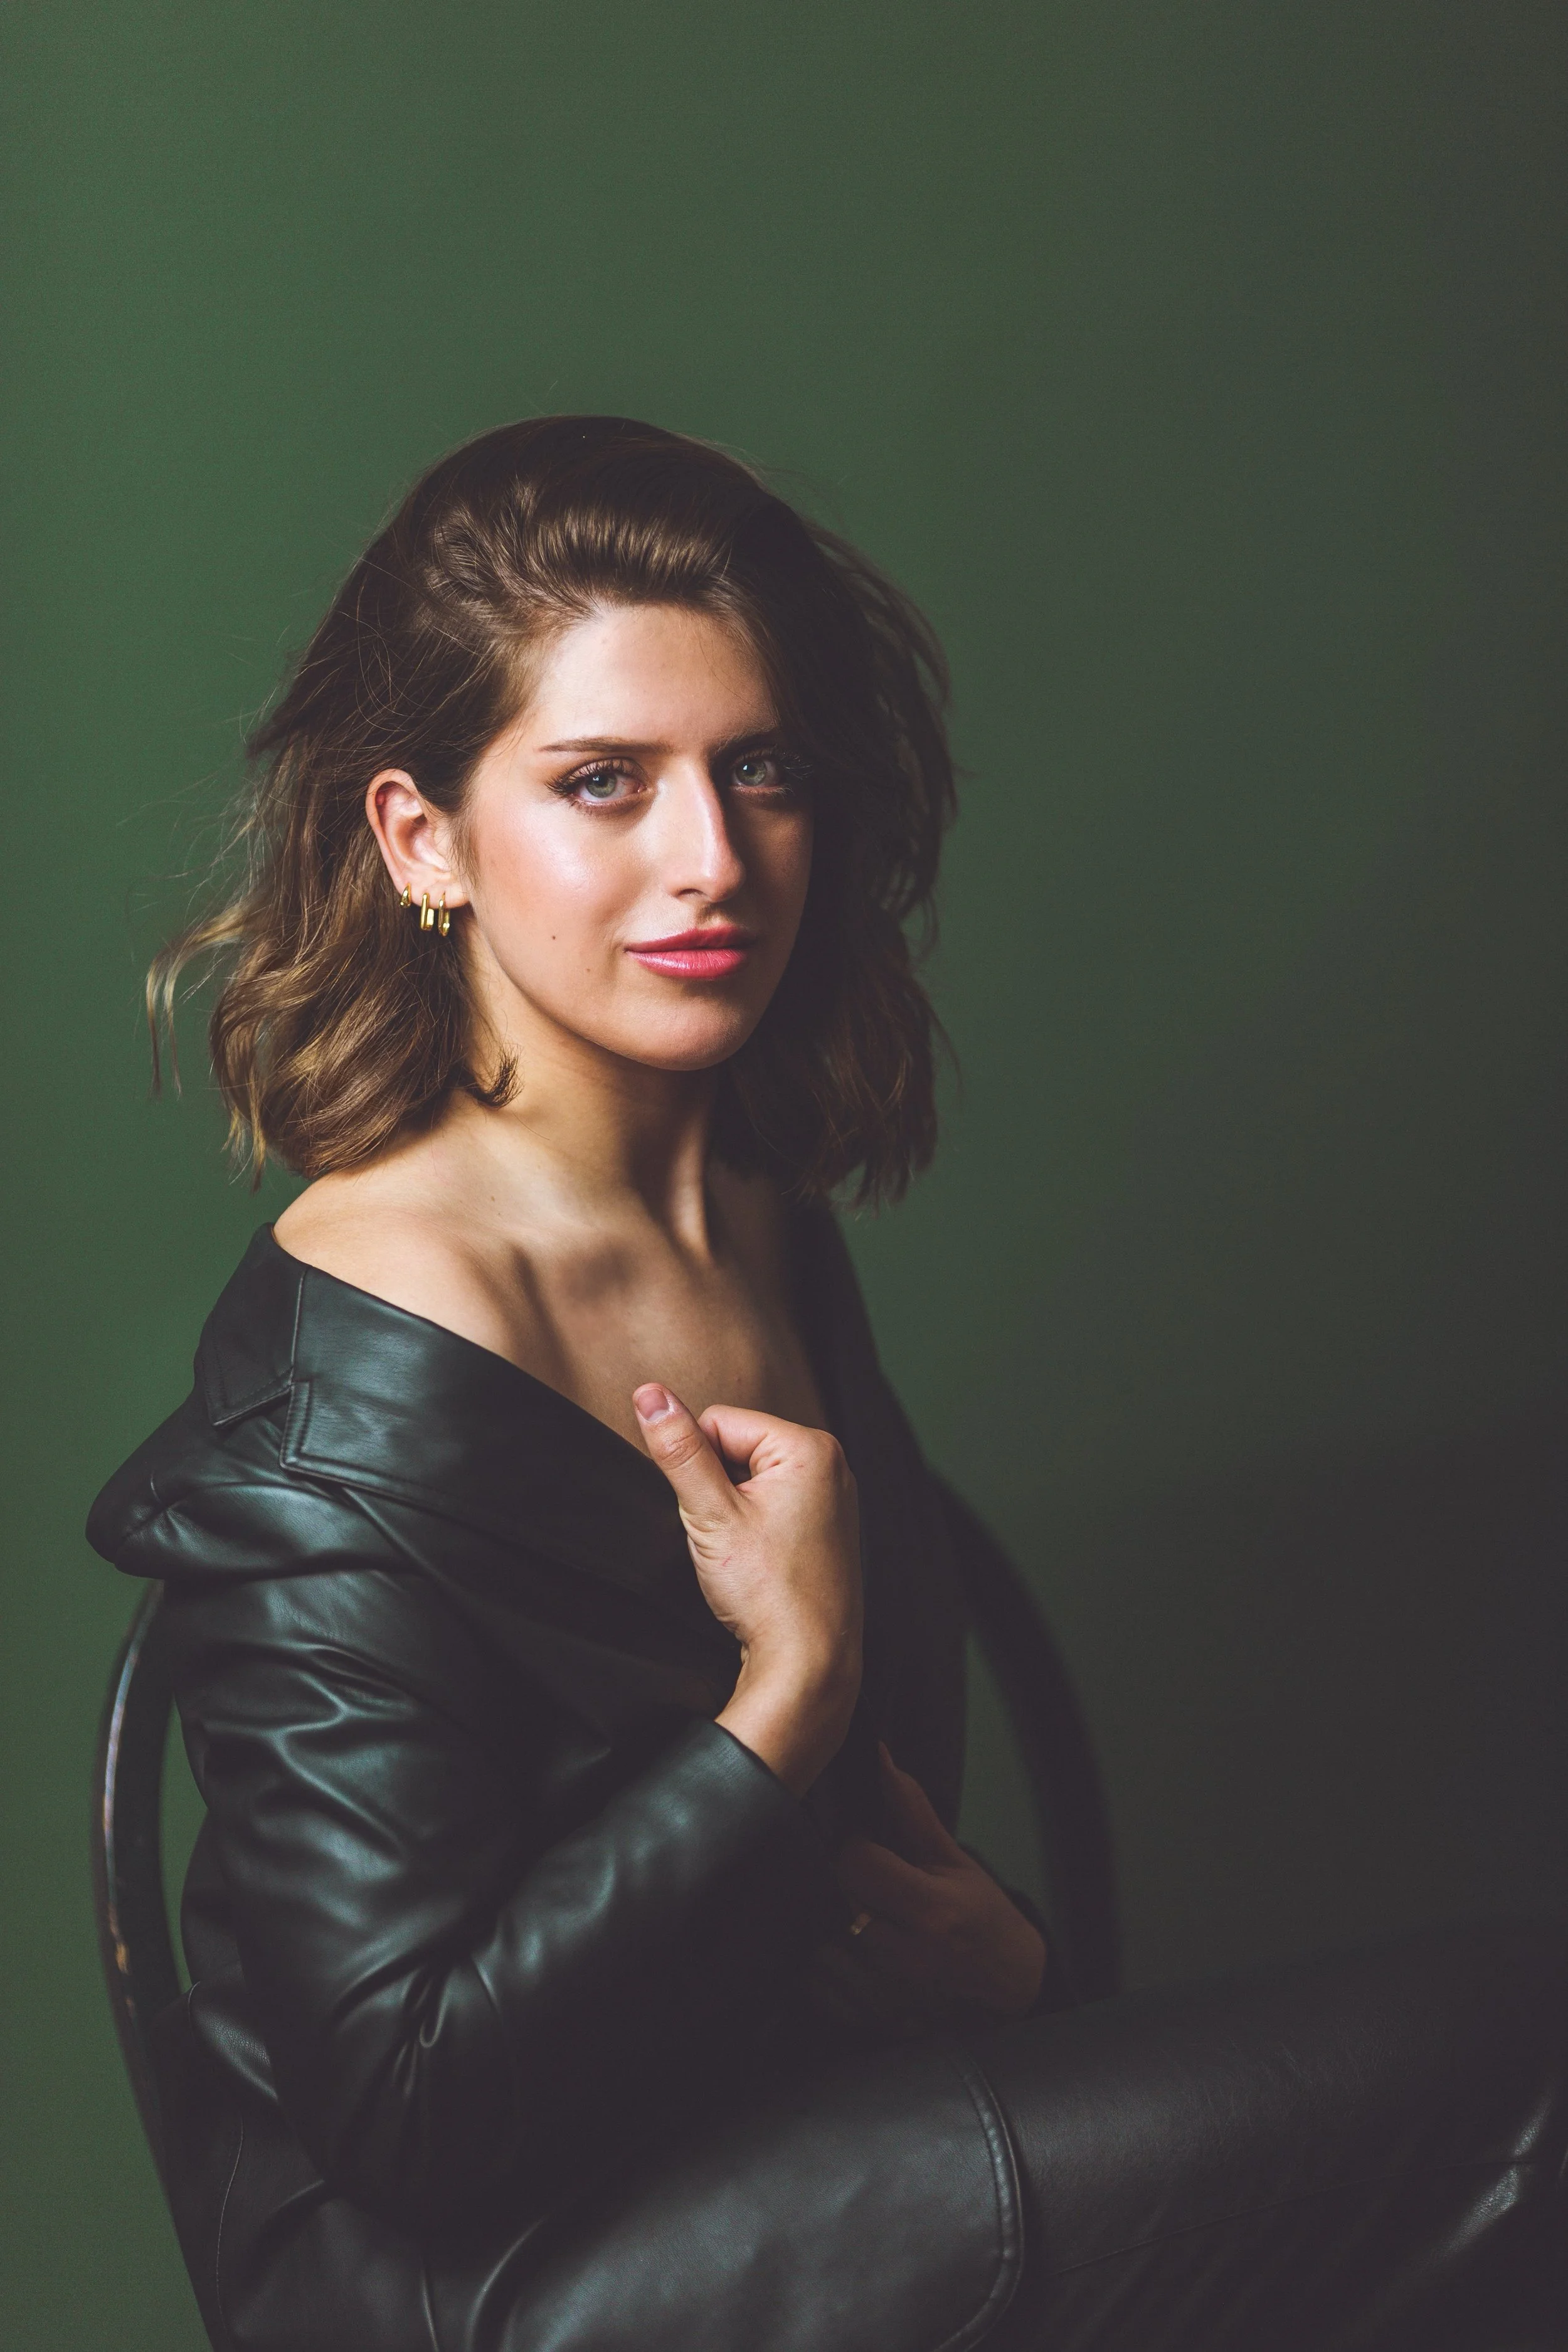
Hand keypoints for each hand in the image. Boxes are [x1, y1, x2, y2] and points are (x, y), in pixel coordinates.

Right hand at [633, 1384, 862, 1793]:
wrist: (808, 1665)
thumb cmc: (765, 1592)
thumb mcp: (710, 1514)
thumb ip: (678, 1449)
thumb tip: (649, 1393)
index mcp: (810, 1447)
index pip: (719, 1421)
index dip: (696, 1466)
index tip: (712, 1516)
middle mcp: (832, 1464)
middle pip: (738, 1448)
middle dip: (717, 1488)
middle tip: (729, 1540)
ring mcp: (834, 1498)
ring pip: (751, 1480)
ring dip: (733, 1510)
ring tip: (745, 1555)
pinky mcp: (828, 1528)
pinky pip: (773, 1505)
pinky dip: (754, 1528)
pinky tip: (759, 1564)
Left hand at [809, 1745, 1045, 2035]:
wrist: (1009, 1987)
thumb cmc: (983, 1917)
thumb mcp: (954, 1859)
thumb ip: (911, 1811)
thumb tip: (879, 1760)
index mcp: (931, 1908)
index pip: (856, 1863)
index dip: (851, 1845)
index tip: (860, 1843)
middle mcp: (907, 1954)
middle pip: (833, 1901)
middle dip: (834, 1882)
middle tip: (850, 1876)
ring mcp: (888, 1993)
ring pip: (820, 1946)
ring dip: (826, 1924)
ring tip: (847, 1911)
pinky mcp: (872, 2020)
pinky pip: (819, 1988)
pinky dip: (822, 1967)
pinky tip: (843, 1949)